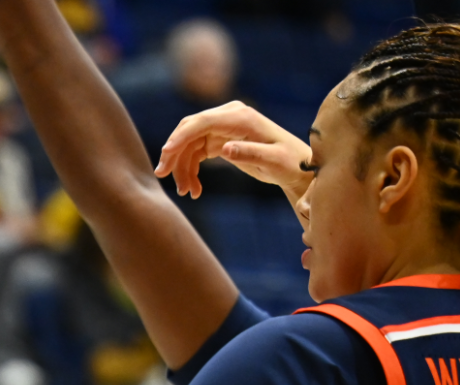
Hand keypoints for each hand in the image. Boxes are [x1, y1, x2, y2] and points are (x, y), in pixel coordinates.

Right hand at [155, 100, 312, 208]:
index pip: (201, 121)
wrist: (297, 167)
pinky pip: (195, 152)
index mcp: (240, 117)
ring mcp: (222, 127)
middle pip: (189, 130)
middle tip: (162, 175)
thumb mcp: (274, 161)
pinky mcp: (219, 140)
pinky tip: (193, 189)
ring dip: (182, 167)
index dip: (181, 136)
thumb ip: (250, 153)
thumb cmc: (290, 163)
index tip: (166, 154)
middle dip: (173, 152)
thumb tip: (224, 149)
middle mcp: (228, 117)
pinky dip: (190, 170)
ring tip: (186, 192)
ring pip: (189, 144)